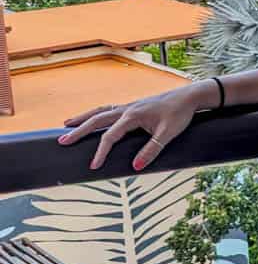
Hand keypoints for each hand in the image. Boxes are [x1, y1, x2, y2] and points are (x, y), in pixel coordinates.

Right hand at [57, 89, 203, 170]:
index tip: (93, 166)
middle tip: (62, 141)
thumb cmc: (180, 114)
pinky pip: (109, 109)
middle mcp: (127, 109)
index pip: (110, 136)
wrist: (190, 97)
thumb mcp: (168, 134)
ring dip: (83, 118)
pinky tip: (93, 118)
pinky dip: (96, 113)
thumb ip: (152, 150)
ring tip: (67, 124)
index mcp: (133, 116)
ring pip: (100, 111)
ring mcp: (129, 106)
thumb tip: (135, 166)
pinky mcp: (133, 106)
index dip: (100, 152)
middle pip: (97, 119)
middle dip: (79, 130)